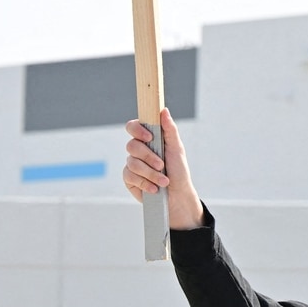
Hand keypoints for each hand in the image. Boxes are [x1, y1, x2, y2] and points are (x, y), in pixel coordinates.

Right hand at [123, 107, 204, 229]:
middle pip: (132, 146)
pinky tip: (154, 188)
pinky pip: (130, 176)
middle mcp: (138, 150)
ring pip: (132, 163)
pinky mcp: (129, 179)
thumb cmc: (178, 171)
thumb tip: (163, 110)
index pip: (133, 127)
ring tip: (163, 181)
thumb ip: (169, 129)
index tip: (150, 137)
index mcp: (148, 139)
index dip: (138, 130)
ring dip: (150, 173)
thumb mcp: (177, 149)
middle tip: (162, 165)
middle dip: (149, 157)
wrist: (177, 196)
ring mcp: (132, 164)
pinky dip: (145, 183)